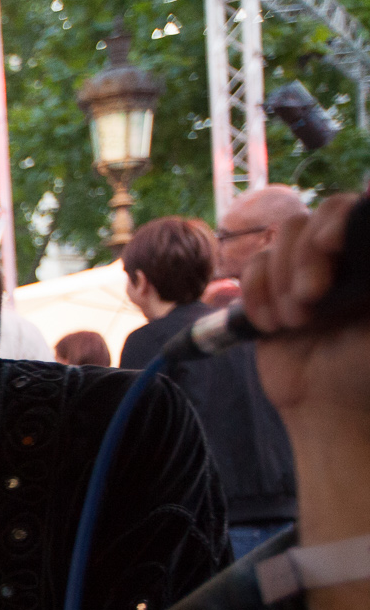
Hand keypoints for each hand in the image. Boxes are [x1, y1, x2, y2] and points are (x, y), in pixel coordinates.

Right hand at [240, 193, 369, 440]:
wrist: (327, 406)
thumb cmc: (365, 368)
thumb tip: (367, 203)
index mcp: (366, 258)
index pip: (348, 209)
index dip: (335, 219)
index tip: (331, 245)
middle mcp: (337, 257)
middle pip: (307, 220)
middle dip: (303, 259)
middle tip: (312, 300)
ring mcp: (300, 273)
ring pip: (275, 243)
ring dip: (278, 283)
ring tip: (295, 322)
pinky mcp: (268, 292)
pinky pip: (250, 270)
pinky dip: (256, 297)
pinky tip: (272, 326)